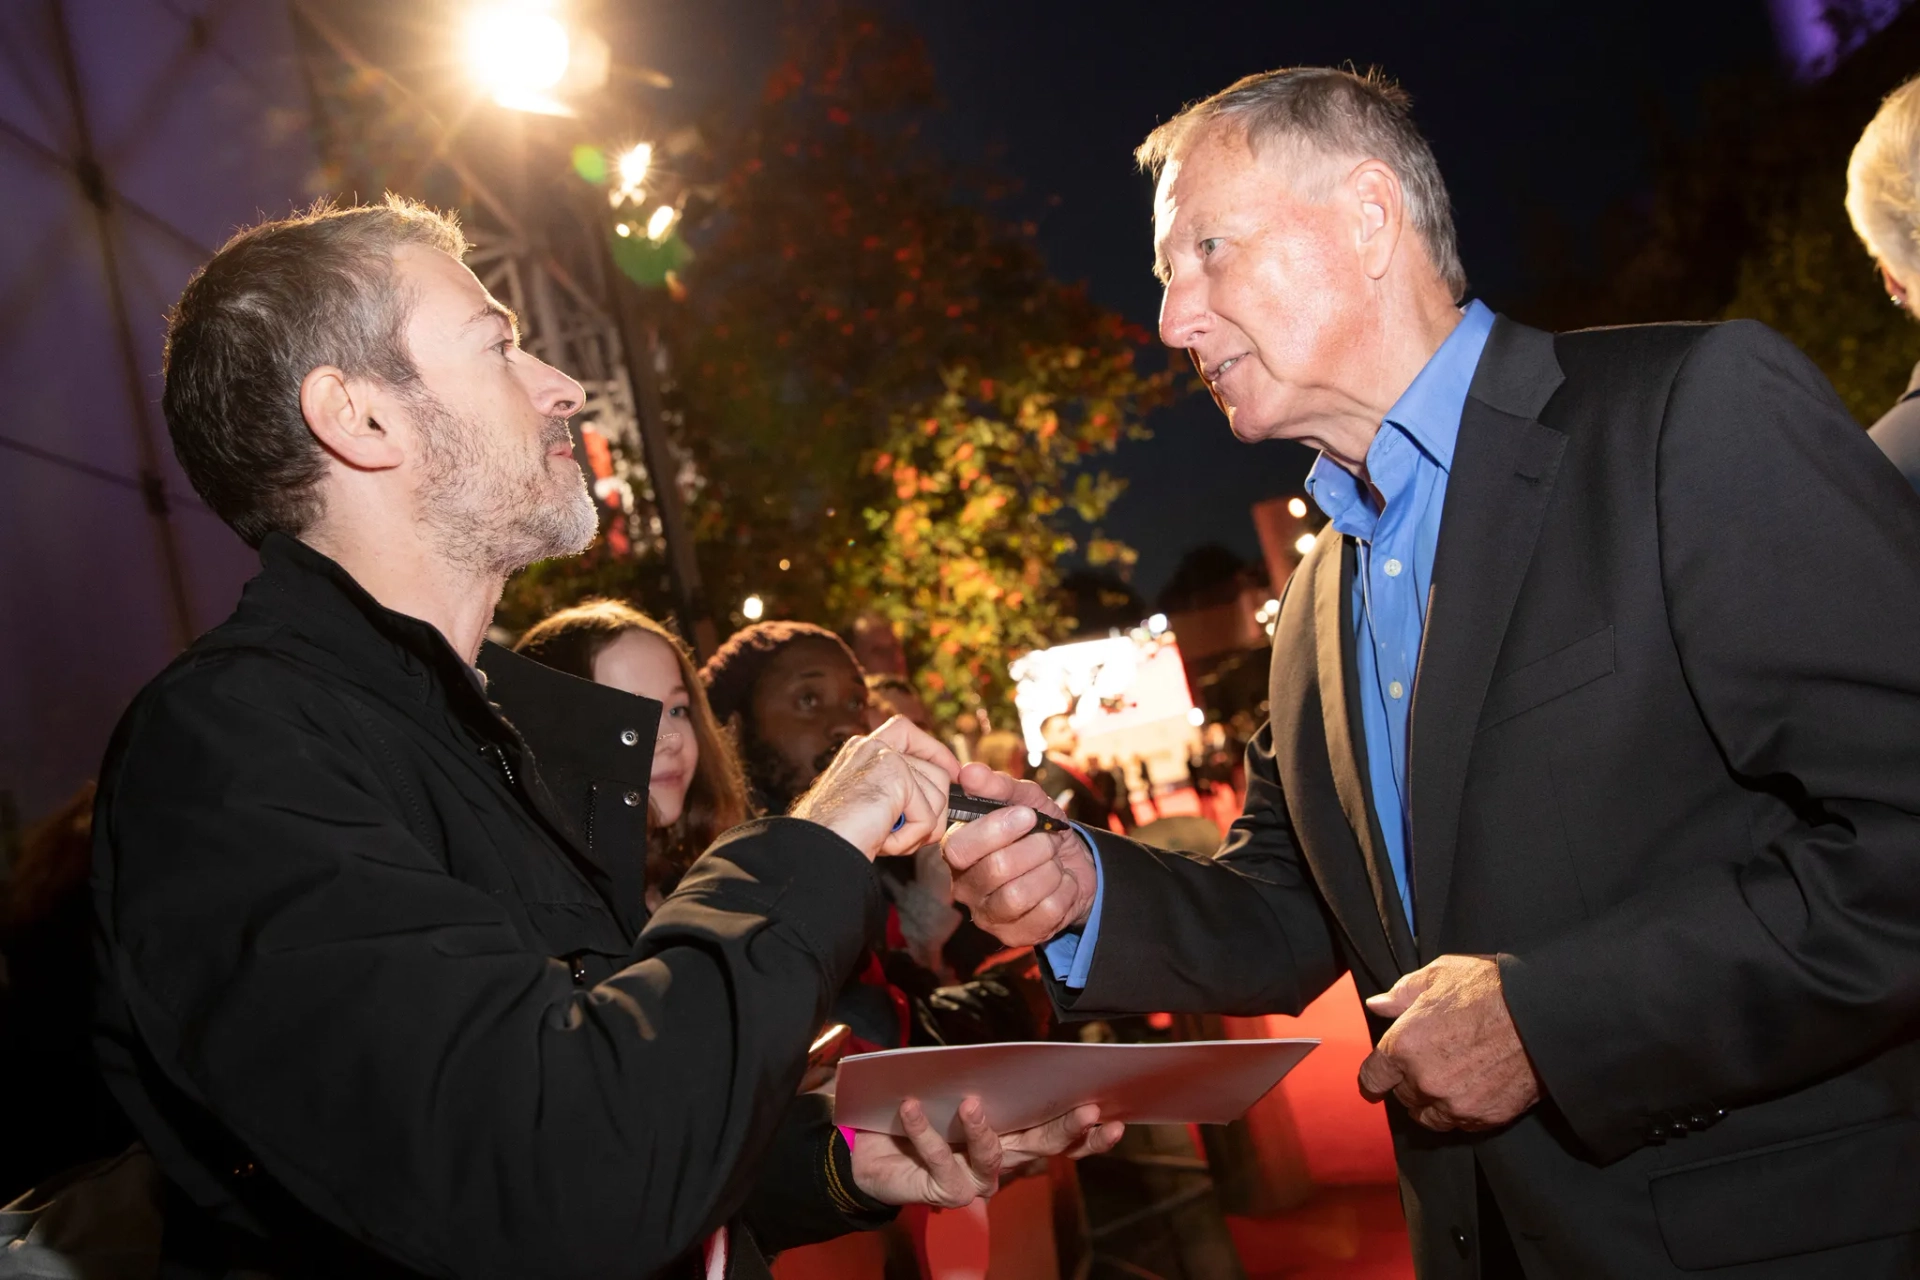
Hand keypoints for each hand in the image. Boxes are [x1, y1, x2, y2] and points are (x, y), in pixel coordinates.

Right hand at [791, 717, 960, 859]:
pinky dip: (910, 840)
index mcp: (863, 749)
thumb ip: (901, 791)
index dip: (935, 752)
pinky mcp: (895, 776)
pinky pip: (928, 817)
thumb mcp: (872, 804)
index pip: (908, 731)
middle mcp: (873, 746)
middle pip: (937, 773)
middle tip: (901, 834)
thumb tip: (947, 786)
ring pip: (939, 796)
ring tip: (885, 838)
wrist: (812, 851)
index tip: (952, 774)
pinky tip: (883, 842)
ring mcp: (884, 757)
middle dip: (931, 812)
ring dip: (919, 830)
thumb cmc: (838, 837)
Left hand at [852, 1097, 1122, 1206]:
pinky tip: (912, 1107)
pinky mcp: (944, 1190)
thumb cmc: (923, 1114)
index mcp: (1014, 1138)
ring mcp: (975, 1181)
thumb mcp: (955, 1087)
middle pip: (1041, 1147)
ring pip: (991, 1158)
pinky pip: (938, 1158)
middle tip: (1088, 1110)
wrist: (875, 1153)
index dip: (1089, 1134)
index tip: (1116, 1116)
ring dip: (983, 1131)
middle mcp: (1003, 1163)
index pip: (1060, 1139)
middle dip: (1067, 1130)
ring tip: (971, 1103)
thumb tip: (1006, 1050)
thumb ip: (982, 1077)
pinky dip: (924, 1130)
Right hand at [942, 762, 1098, 946]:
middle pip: (995, 870)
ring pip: (1018, 896)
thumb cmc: (1040, 829)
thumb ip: (998, 786)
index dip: (996, 830)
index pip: (959, 847)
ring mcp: (988, 915)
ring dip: (1050, 872)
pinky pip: (1044, 916)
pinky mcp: (1014, 936)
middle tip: (1048, 840)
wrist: (1074, 864)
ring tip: (1055, 862)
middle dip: (1035, 849)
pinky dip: (1064, 894)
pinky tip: (1063, 885)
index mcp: (958, 851)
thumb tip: (969, 772)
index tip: (1028, 815)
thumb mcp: (1026, 800)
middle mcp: (964, 886)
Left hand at [1356, 954, 1542, 1131]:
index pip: (1372, 1078)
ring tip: (1450, 1079)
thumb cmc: (1490, 988)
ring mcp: (1455, 1104)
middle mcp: (1424, 1081)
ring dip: (1433, 1102)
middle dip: (1410, 1081)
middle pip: (1402, 1096)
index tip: (1382, 1075)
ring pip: (1429, 1116)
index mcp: (1403, 1046)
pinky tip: (1474, 1089)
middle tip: (1431, 1062)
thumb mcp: (1439, 975)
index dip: (1376, 1075)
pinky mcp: (1485, 1117)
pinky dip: (1462, 1111)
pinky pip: (1461, 1124)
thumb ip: (1402, 994)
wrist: (1544, 1014)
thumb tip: (1378, 1005)